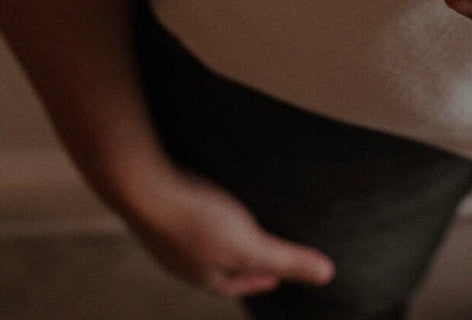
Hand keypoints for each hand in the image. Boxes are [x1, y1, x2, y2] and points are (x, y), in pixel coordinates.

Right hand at [120, 165, 334, 297]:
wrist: (143, 187)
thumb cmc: (195, 220)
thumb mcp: (250, 245)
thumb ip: (287, 259)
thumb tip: (328, 275)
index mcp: (204, 277)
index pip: (240, 283)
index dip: (263, 278)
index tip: (278, 275)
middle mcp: (183, 261)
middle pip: (220, 264)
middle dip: (242, 260)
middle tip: (261, 248)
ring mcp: (167, 235)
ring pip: (203, 241)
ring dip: (223, 235)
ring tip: (241, 220)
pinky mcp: (162, 207)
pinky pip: (190, 214)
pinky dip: (206, 211)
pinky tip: (213, 194)